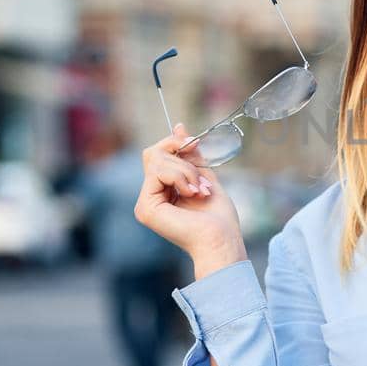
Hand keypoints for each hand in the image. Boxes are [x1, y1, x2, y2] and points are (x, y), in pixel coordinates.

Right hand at [134, 124, 247, 274]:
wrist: (221, 239)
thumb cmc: (218, 216)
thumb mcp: (203, 175)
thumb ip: (190, 155)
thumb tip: (179, 127)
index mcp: (161, 192)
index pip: (157, 155)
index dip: (174, 143)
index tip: (194, 142)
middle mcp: (149, 197)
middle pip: (154, 154)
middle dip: (184, 160)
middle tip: (202, 181)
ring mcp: (145, 204)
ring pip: (158, 161)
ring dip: (187, 171)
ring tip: (200, 191)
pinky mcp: (145, 208)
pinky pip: (158, 171)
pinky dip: (180, 177)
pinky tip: (192, 194)